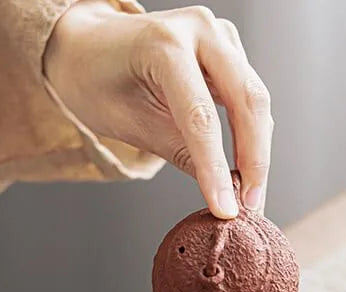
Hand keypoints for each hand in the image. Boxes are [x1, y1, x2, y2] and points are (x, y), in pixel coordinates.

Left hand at [44, 2, 272, 217]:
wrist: (87, 44)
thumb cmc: (97, 80)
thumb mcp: (131, 124)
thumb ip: (179, 153)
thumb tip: (220, 193)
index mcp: (163, 44)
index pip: (200, 117)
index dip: (215, 168)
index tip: (225, 208)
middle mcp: (198, 30)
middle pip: (246, 100)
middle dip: (254, 160)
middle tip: (250, 204)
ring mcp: (217, 34)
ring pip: (255, 99)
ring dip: (258, 150)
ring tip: (249, 194)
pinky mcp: (227, 47)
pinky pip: (249, 96)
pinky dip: (252, 133)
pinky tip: (245, 166)